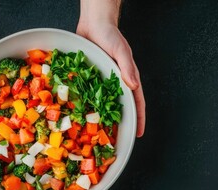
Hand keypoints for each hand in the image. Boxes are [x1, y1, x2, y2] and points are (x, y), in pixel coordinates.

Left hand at [77, 0, 145, 136]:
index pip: (136, 102)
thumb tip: (133, 87)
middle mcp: (115, 83)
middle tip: (115, 139)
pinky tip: (79, 114)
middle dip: (119, 123)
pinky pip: (88, 94)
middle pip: (120, 106)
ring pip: (103, 103)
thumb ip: (127, 67)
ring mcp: (102, 82)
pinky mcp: (90, 78)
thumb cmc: (110, 34)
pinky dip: (85, 104)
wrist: (93, 23)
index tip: (138, 133)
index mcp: (127, 79)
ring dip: (101, 117)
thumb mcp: (121, 50)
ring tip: (96, 133)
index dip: (138, 119)